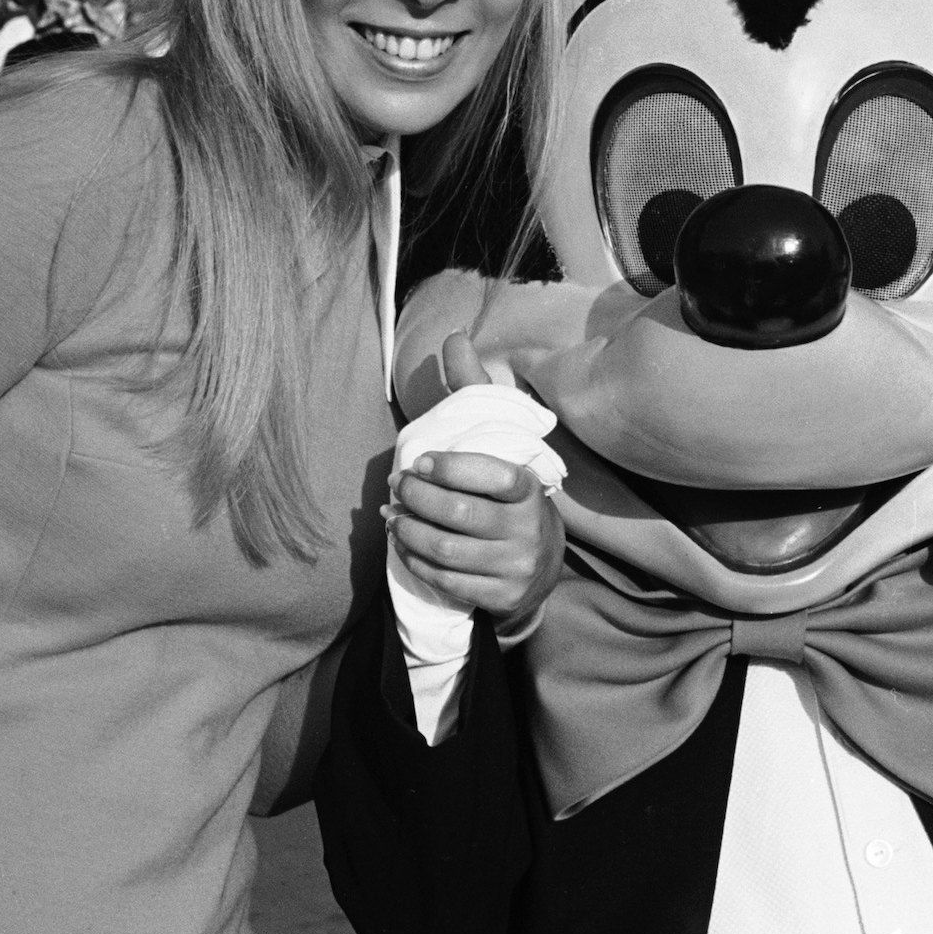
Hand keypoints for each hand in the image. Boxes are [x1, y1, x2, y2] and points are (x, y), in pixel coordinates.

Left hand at [388, 332, 563, 625]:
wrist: (540, 564)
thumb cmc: (507, 492)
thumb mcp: (500, 442)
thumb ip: (475, 391)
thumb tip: (454, 336)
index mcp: (530, 486)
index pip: (493, 475)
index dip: (450, 468)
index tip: (420, 462)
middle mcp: (528, 528)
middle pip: (457, 515)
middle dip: (416, 499)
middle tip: (397, 486)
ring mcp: (516, 566)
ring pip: (446, 550)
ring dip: (408, 530)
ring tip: (393, 514)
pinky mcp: (501, 596)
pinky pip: (446, 580)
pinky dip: (416, 561)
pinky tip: (404, 545)